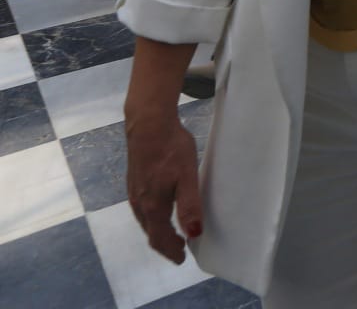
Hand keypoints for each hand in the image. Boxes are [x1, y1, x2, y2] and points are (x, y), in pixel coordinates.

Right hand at [125, 111, 202, 262]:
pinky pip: (142, 210)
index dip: (170, 250)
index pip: (159, 238)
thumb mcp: (187, 176)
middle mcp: (139, 203)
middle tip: (180, 250)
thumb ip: (190, 205)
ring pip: (145, 221)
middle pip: (151, 232)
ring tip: (174, 234)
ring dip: (158, 232)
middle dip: (165, 244)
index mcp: (152, 205)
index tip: (182, 258)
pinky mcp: (134, 182)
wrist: (148, 124)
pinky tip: (161, 211)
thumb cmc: (171, 149)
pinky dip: (153, 219)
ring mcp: (134, 192)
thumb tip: (194, 233)